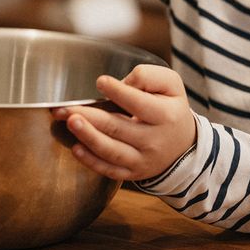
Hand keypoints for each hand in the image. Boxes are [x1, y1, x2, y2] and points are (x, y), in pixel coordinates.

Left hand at [52, 64, 195, 180]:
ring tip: (70, 122)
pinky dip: (91, 161)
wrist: (183, 146)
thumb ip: (149, 77)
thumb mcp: (171, 86)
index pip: (139, 103)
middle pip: (118, 128)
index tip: (100, 81)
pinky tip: (76, 149)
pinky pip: (109, 170)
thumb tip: (124, 82)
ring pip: (111, 151)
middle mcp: (154, 141)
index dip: (119, 92)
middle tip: (66, 108)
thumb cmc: (170, 109)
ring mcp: (142, 160)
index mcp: (165, 116)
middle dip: (90, 117)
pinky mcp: (131, 173)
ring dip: (88, 137)